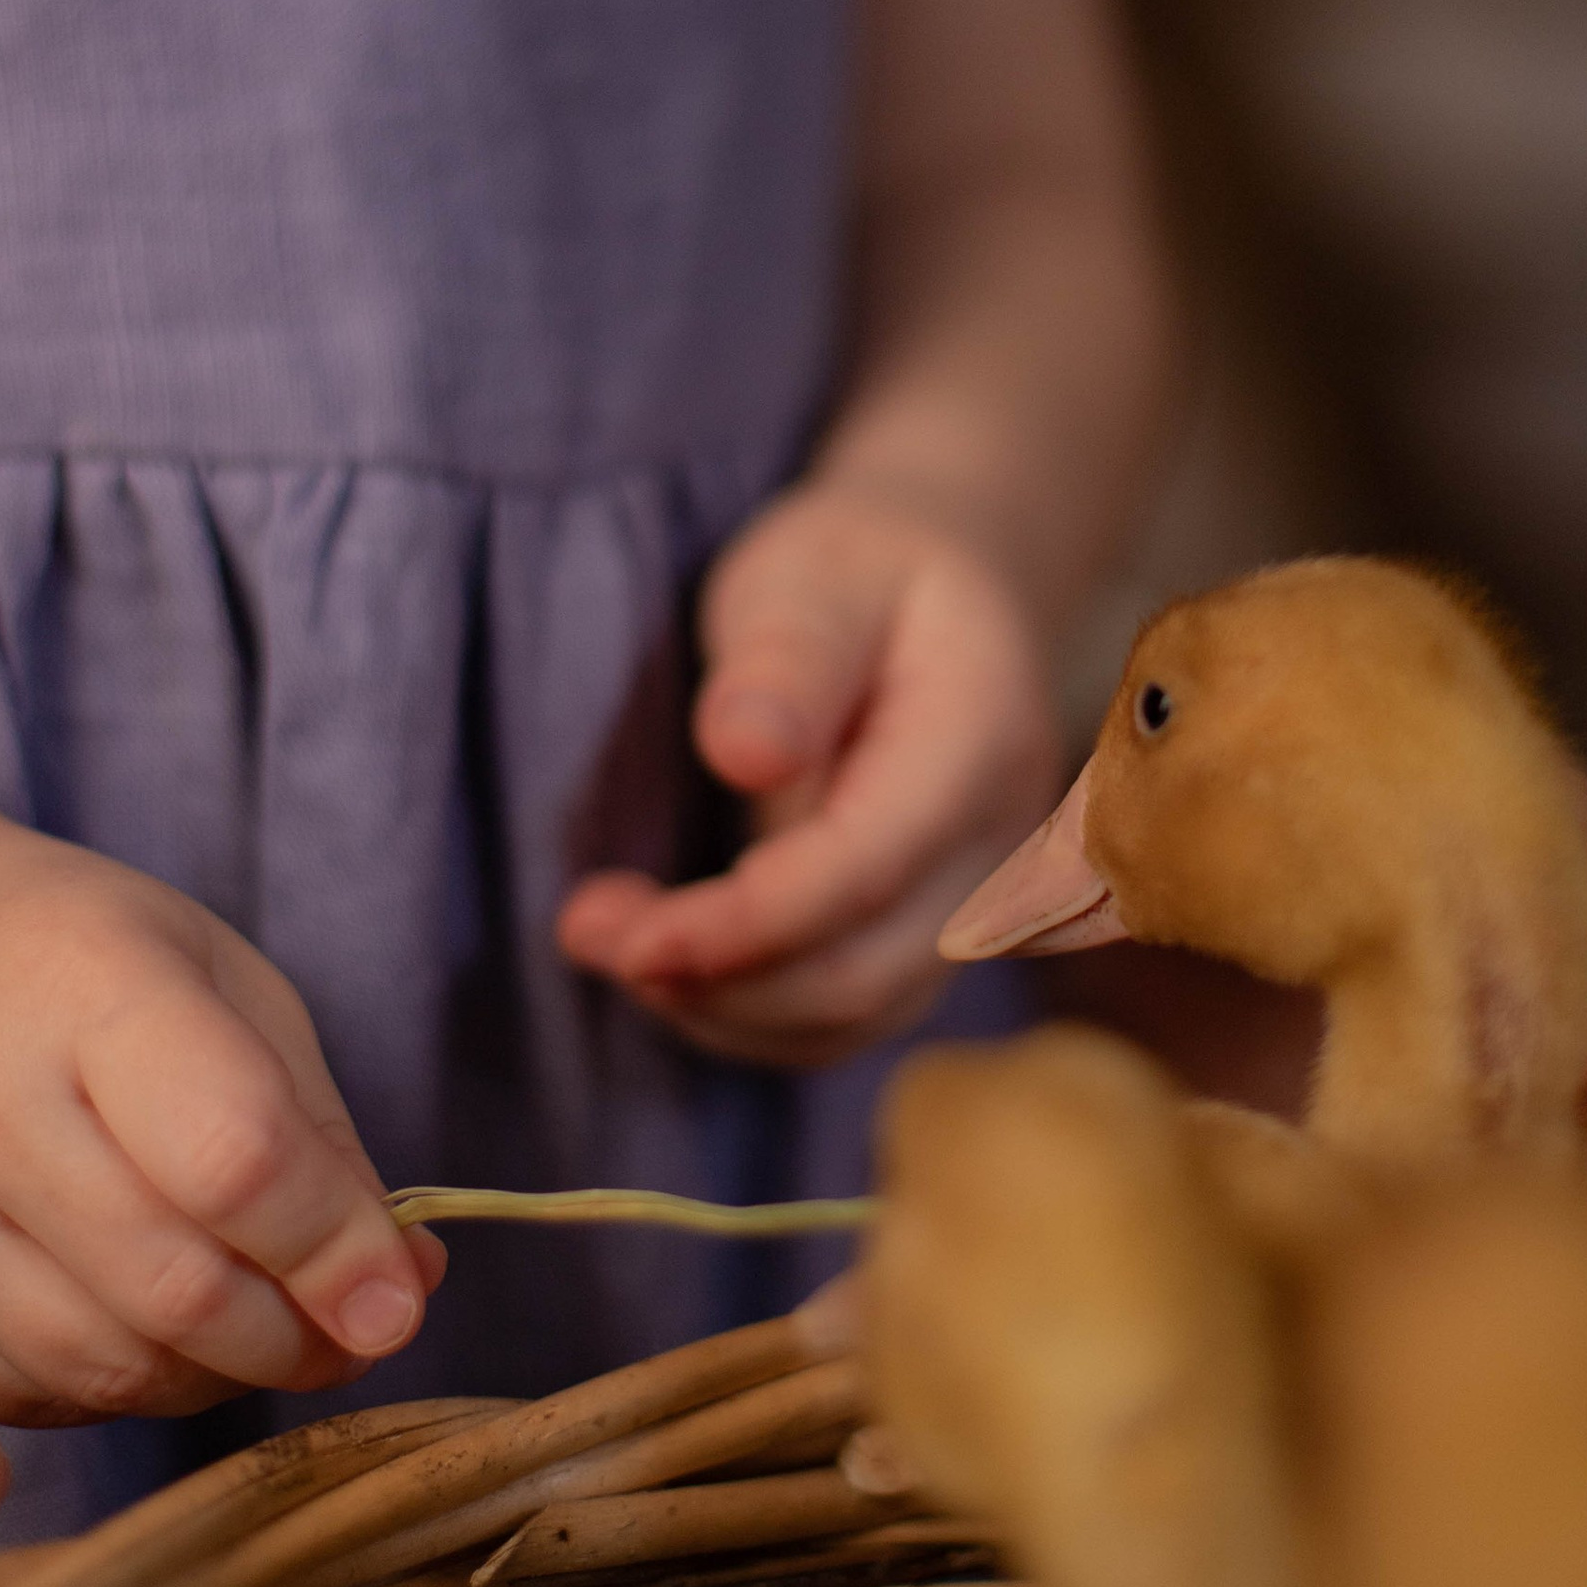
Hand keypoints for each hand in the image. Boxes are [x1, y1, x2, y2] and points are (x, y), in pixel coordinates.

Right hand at [0, 790, 441, 1424]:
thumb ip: (318, 1142)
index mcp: (83, 982)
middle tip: (351, 1333)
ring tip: (266, 1332)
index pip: (235, 1158)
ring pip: (106, 1365)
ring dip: (219, 1377)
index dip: (334, 1252)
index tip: (398, 1304)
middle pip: (175, 1284)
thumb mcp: (228, 988)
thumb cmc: (83, 961)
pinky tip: (160, 1336)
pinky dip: (125, 1391)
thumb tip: (395, 1293)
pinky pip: (33, 1395)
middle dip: (294, 1337)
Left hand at [558, 485, 1061, 1071]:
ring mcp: (977, 900)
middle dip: (718, 980)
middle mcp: (1000, 842)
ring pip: (857, 1016)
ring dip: (723, 1008)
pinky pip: (849, 1014)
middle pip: (867, 973)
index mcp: (981, 737)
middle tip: (586, 931)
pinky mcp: (931, 934)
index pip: (867, 868)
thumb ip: (787, 658)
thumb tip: (744, 754)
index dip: (746, 924)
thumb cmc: (860, 570)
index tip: (624, 936)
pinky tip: (673, 963)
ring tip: (609, 943)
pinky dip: (752, 1014)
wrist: (943, 585)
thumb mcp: (812, 572)